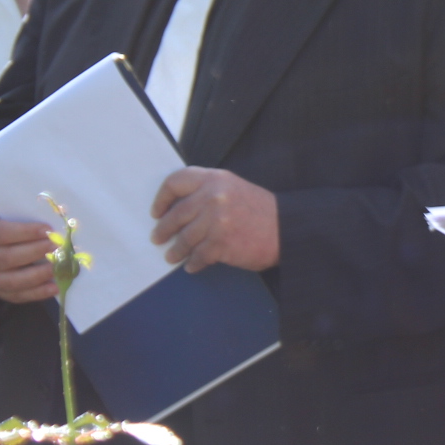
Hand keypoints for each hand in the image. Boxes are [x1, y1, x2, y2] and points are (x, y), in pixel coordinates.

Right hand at [0, 213, 57, 303]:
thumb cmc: (4, 226)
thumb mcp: (6, 217)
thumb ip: (23, 219)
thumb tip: (51, 227)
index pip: (0, 233)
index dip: (25, 232)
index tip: (47, 230)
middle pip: (7, 258)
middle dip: (35, 252)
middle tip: (57, 247)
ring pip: (11, 281)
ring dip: (37, 275)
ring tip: (57, 268)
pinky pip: (16, 296)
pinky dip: (37, 293)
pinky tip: (54, 287)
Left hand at [150, 167, 279, 271]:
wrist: (287, 228)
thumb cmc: (259, 209)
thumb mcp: (232, 188)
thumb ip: (207, 191)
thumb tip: (176, 209)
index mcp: (215, 179)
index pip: (175, 182)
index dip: (162, 198)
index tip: (157, 211)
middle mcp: (213, 196)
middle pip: (176, 214)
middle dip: (163, 229)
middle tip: (157, 237)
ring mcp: (217, 220)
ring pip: (184, 238)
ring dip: (175, 250)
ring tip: (172, 256)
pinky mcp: (222, 243)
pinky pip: (198, 256)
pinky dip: (193, 263)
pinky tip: (191, 265)